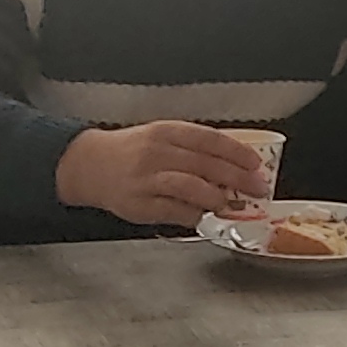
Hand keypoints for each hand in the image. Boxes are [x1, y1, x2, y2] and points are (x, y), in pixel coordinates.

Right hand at [55, 117, 269, 225]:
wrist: (89, 164)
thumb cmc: (131, 152)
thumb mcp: (162, 137)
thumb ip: (194, 148)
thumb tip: (234, 162)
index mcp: (166, 132)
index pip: (209, 139)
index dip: (236, 151)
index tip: (255, 163)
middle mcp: (157, 153)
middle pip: (205, 164)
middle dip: (237, 177)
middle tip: (257, 187)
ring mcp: (147, 179)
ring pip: (189, 186)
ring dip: (216, 197)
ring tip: (232, 203)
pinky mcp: (139, 204)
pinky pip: (173, 210)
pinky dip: (193, 214)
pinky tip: (205, 215)